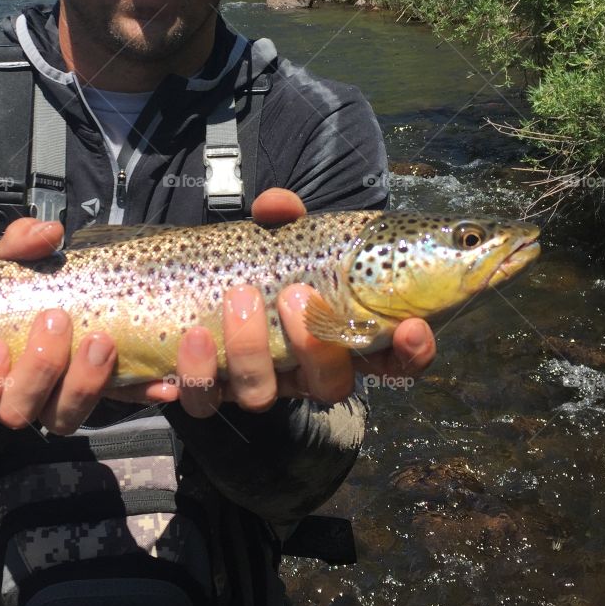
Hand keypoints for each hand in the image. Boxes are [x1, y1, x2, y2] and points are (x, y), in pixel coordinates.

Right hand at [0, 217, 174, 438]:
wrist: (53, 302)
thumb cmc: (16, 292)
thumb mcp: (10, 264)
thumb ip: (20, 245)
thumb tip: (48, 231)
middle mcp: (15, 399)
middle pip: (18, 411)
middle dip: (38, 370)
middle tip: (57, 319)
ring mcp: (57, 403)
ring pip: (63, 419)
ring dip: (84, 383)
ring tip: (102, 340)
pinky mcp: (98, 399)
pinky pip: (117, 407)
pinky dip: (138, 393)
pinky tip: (160, 381)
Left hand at [173, 188, 436, 417]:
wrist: (195, 282)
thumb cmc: (258, 262)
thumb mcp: (278, 236)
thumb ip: (284, 219)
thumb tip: (278, 206)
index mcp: (338, 334)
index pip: (393, 358)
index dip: (410, 353)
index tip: (411, 327)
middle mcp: (303, 369)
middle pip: (328, 385)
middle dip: (316, 345)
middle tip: (297, 295)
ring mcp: (257, 382)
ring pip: (261, 393)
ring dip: (250, 348)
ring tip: (238, 296)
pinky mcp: (209, 389)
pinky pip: (203, 400)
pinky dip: (195, 373)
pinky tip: (193, 337)